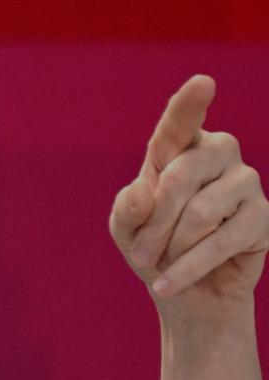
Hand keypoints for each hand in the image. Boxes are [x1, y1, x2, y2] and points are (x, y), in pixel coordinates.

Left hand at [109, 75, 267, 328]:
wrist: (184, 292)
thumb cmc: (153, 248)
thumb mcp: (127, 229)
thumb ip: (128, 209)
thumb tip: (143, 190)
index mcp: (179, 149)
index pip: (180, 125)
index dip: (189, 106)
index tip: (202, 84)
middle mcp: (218, 155)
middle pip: (180, 176)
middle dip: (154, 222)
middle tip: (139, 253)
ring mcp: (245, 182)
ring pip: (201, 212)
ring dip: (171, 246)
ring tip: (159, 265)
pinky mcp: (263, 218)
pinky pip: (222, 240)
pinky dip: (187, 267)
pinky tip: (166, 285)